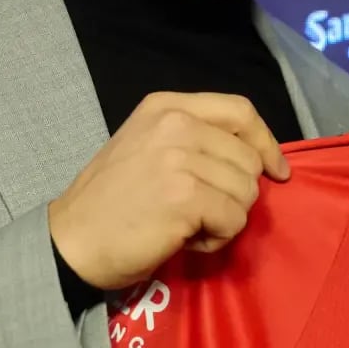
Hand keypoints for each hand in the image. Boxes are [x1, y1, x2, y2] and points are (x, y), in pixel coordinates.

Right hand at [48, 92, 288, 289]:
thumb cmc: (110, 202)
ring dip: (225, 218)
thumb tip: (256, 157)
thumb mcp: (147, 146)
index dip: (266, 142)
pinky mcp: (185, 196)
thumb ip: (195, 140)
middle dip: (236, 193)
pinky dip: (217, 239)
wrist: (71, 241)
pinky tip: (184, 239)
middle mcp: (175, 124)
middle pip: (249, 158)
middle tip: (198, 212)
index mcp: (167, 106)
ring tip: (187, 225)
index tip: (276, 170)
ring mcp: (180, 158)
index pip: (241, 110)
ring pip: (247, 192)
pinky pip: (234, 220)